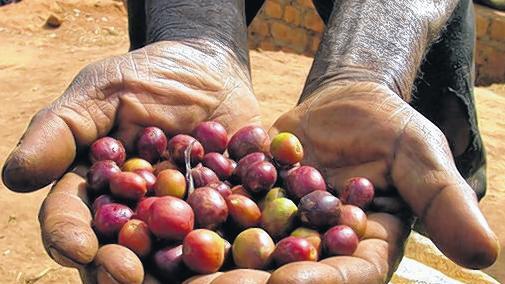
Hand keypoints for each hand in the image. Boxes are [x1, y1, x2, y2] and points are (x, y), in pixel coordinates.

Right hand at [3, 40, 259, 282]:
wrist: (210, 71)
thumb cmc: (150, 77)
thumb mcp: (103, 91)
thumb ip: (62, 130)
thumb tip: (15, 178)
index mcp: (97, 187)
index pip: (72, 217)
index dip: (68, 235)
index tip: (77, 249)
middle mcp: (135, 211)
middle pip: (118, 249)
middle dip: (118, 267)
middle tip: (127, 278)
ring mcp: (181, 216)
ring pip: (168, 255)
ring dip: (170, 273)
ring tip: (179, 282)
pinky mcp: (223, 212)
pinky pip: (224, 234)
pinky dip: (225, 248)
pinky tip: (229, 262)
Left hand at [180, 82, 498, 283]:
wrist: (344, 102)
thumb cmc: (389, 127)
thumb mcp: (422, 156)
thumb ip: (444, 201)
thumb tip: (485, 251)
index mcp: (360, 250)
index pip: (343, 276)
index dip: (319, 282)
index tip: (288, 283)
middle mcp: (314, 249)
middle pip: (284, 274)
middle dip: (251, 281)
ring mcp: (277, 229)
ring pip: (245, 252)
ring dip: (213, 260)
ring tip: (180, 266)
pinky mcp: (248, 202)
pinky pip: (222, 215)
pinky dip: (197, 219)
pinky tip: (167, 223)